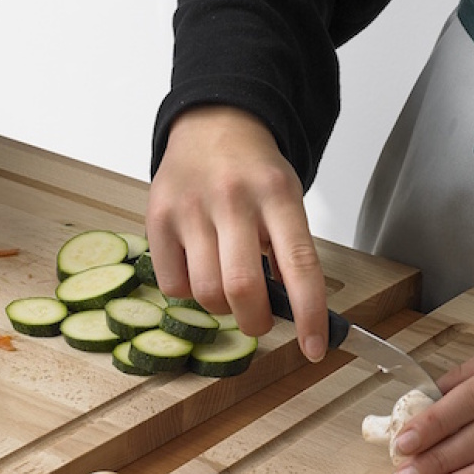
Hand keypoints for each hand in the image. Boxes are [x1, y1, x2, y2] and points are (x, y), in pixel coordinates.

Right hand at [146, 105, 329, 361]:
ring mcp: (190, 208)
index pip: (300, 265)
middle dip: (256, 322)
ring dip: (222, 308)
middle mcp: (233, 199)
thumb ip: (289, 251)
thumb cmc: (254, 172)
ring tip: (227, 287)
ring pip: (206, 293)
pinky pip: (173, 285)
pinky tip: (199, 269)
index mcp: (277, 194)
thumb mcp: (287, 199)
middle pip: (242, 288)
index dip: (310, 315)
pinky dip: (189, 292)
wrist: (213, 124)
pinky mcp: (158, 218)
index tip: (315, 349)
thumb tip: (294, 312)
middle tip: (260, 321)